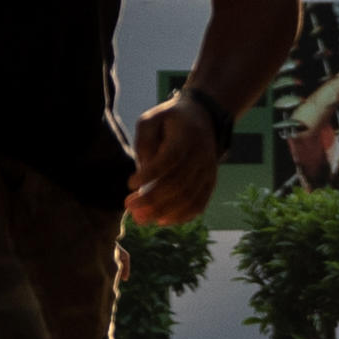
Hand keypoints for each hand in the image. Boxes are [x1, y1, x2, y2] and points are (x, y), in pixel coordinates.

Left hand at [123, 92, 226, 226]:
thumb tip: (144, 169)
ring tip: (140, 218)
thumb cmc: (170, 120)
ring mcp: (208, 170)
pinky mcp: (210, 182)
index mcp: (185, 137)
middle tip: (129, 205)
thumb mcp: (151, 119)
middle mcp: (201, 156)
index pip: (169, 160)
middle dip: (151, 199)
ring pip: (189, 198)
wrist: (203, 118)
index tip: (130, 183)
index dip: (150, 175)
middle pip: (178, 184)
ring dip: (163, 212)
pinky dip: (181, 216)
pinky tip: (161, 220)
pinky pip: (199, 204)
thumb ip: (144, 141)